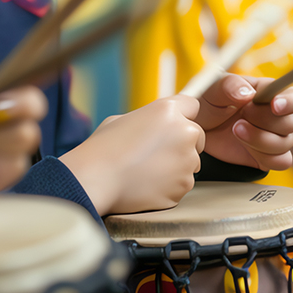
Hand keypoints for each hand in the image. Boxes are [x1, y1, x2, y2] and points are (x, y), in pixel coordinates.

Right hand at [60, 96, 203, 214]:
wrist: (96, 179)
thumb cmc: (103, 149)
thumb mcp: (122, 119)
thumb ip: (147, 119)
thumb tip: (152, 126)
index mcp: (169, 111)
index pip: (192, 106)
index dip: (182, 117)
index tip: (175, 125)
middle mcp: (185, 133)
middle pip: (196, 137)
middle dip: (182, 144)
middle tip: (154, 153)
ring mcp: (187, 162)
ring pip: (190, 163)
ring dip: (175, 167)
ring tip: (146, 170)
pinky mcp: (183, 186)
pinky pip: (180, 185)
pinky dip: (168, 187)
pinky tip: (146, 184)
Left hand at [192, 75, 292, 170]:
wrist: (198, 132)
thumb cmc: (209, 105)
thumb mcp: (213, 89)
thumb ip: (230, 85)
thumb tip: (249, 94)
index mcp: (270, 93)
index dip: (289, 102)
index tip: (274, 106)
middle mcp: (277, 115)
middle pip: (291, 122)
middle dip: (265, 121)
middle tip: (242, 117)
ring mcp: (275, 137)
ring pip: (286, 143)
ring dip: (261, 139)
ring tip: (236, 130)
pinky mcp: (269, 156)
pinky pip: (282, 161)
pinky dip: (265, 156)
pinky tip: (246, 148)